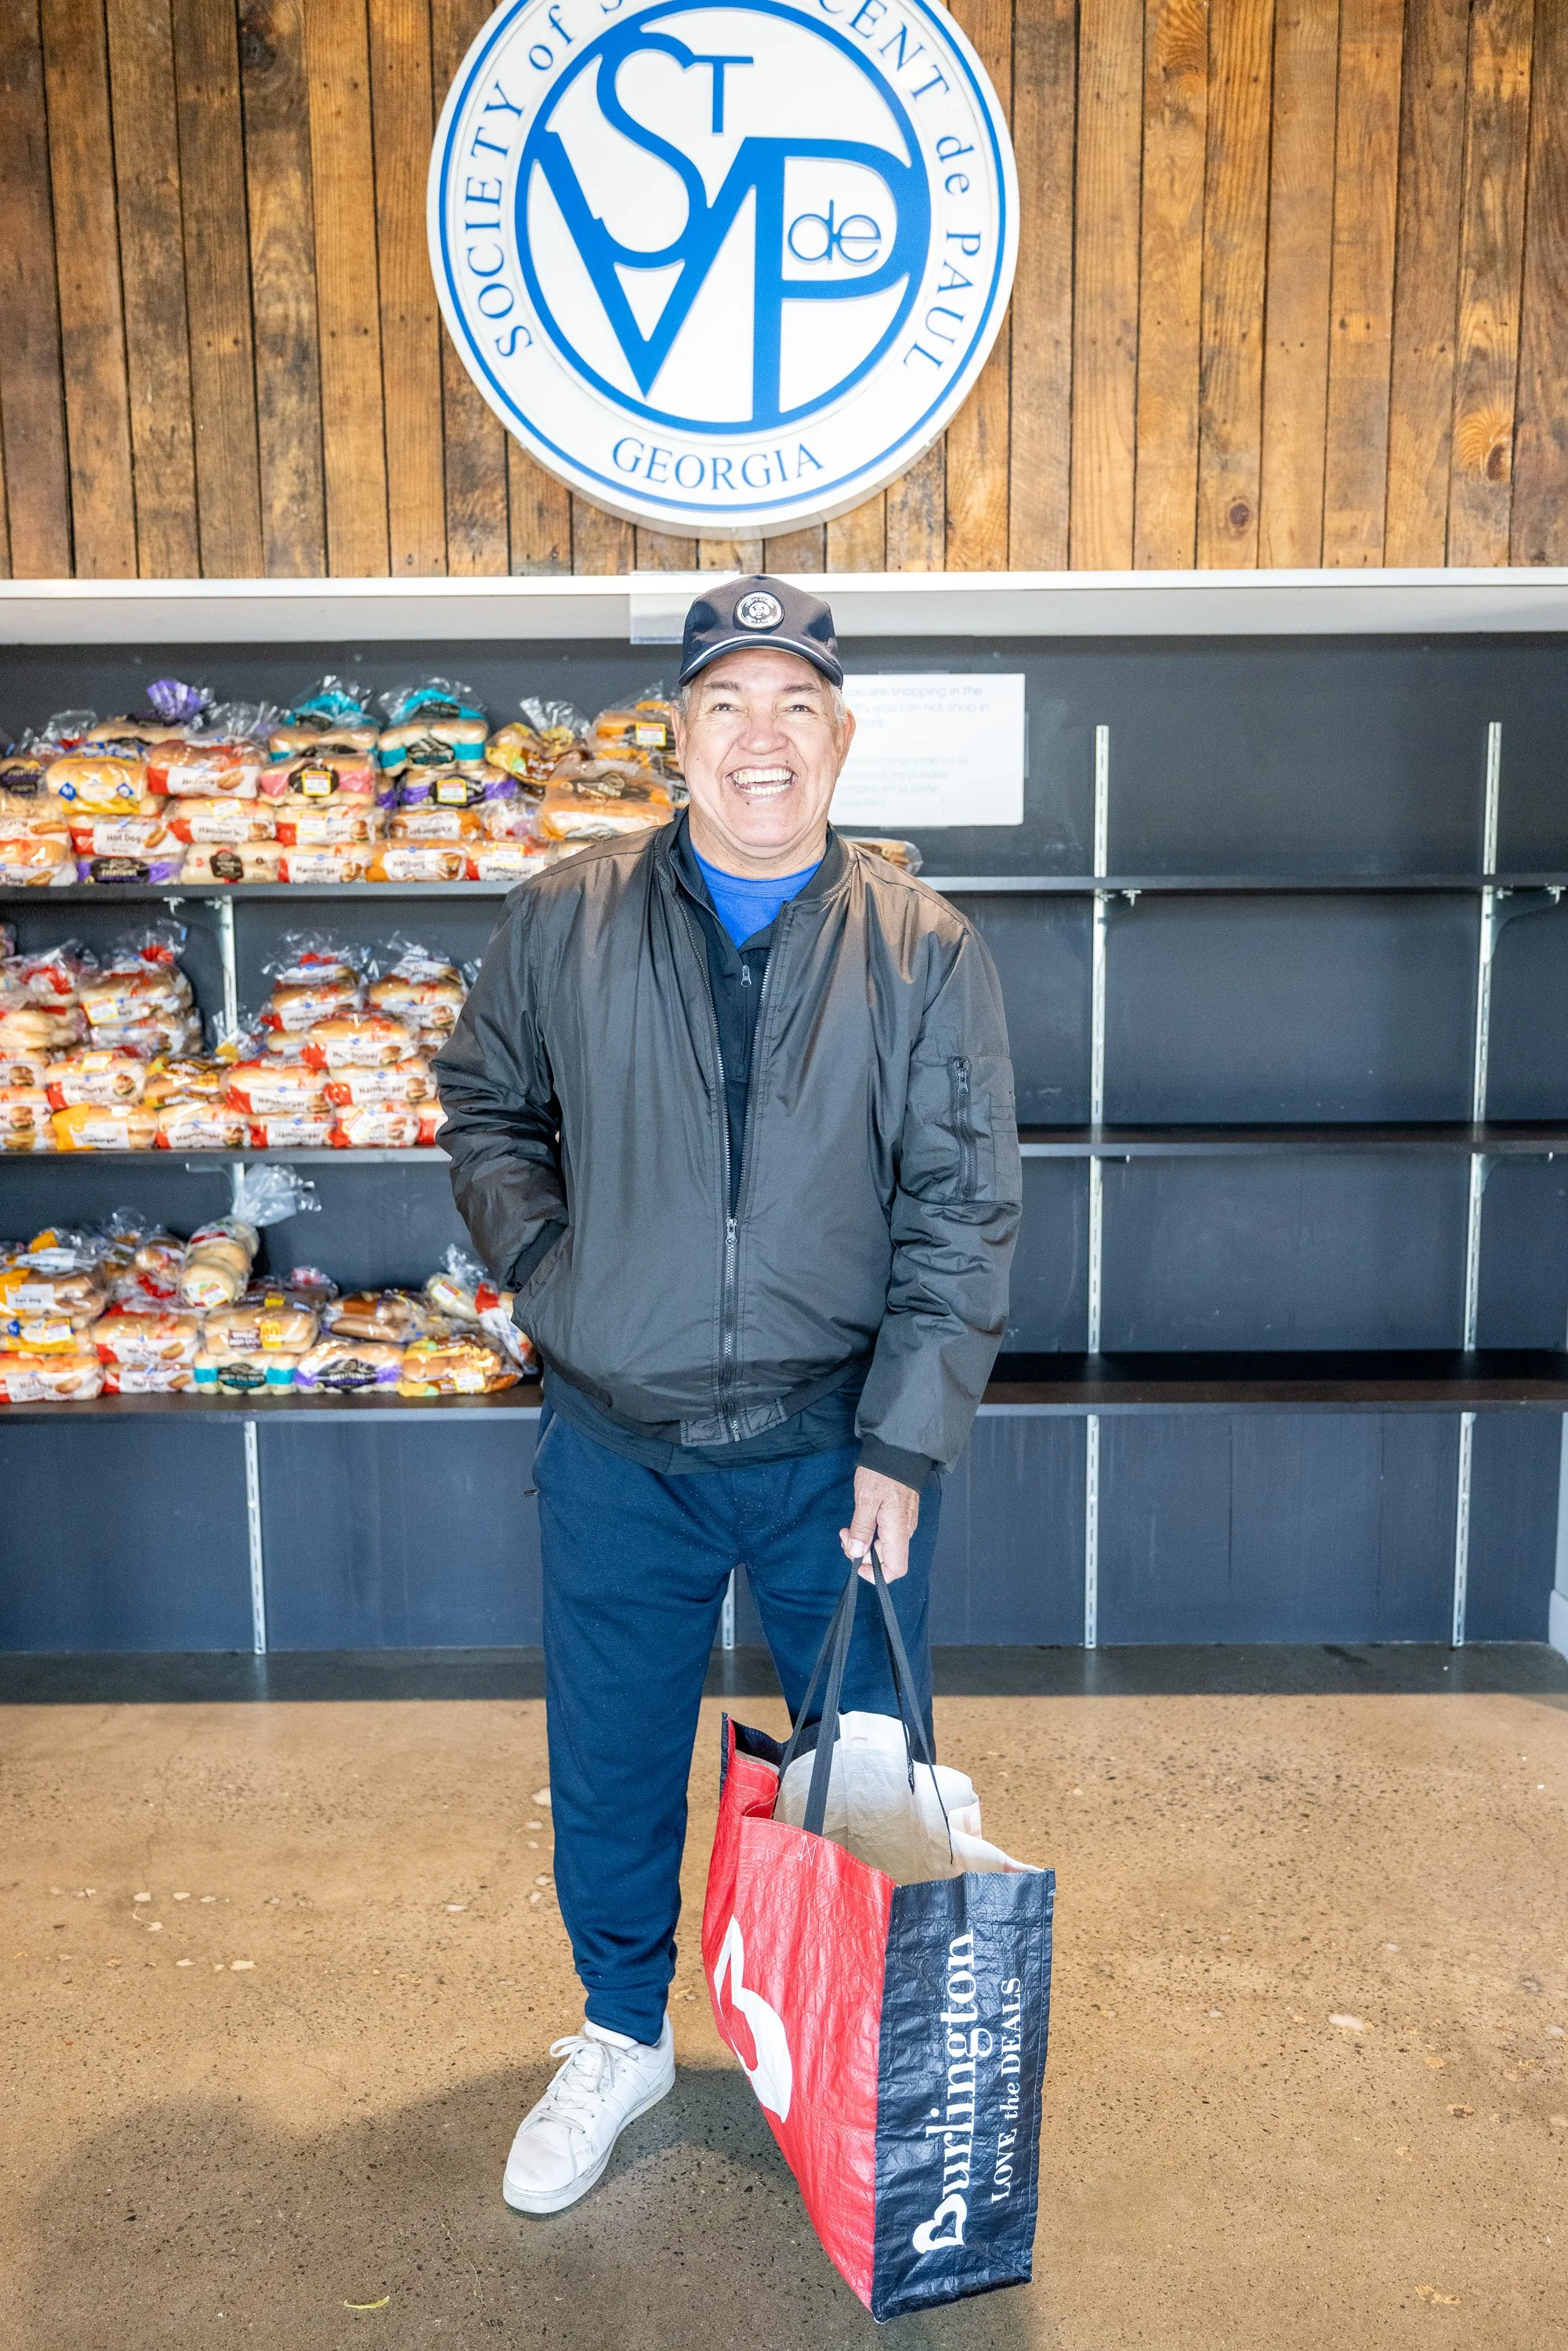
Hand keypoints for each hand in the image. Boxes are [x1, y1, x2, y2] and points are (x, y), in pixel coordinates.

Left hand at [840, 1467, 919, 1582]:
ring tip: (848, 1527)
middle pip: (885, 1558)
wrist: (897, 1450)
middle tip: (845, 1535)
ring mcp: (903, 1523)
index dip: (876, 1575)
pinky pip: (885, 1533)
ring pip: (883, 1546)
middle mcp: (904, 1531)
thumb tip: (856, 1553)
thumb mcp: (866, 1500)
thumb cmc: (882, 1473)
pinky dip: (870, 1532)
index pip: (896, 1569)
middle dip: (861, 1553)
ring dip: (863, 1542)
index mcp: (898, 1531)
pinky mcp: (899, 1515)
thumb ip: (862, 1529)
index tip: (857, 1565)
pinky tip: (859, 1520)